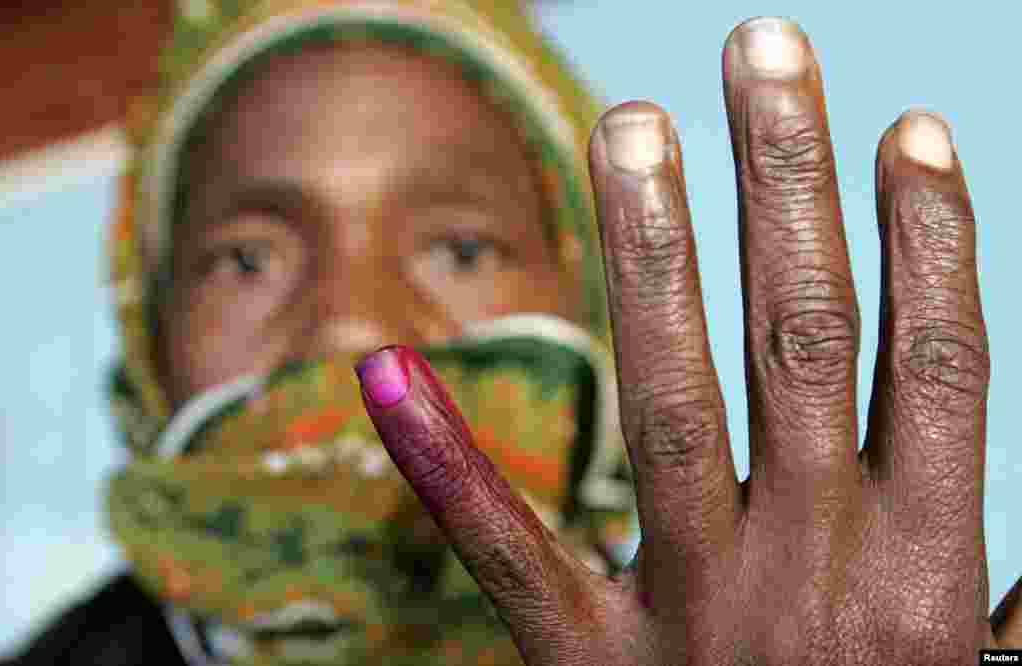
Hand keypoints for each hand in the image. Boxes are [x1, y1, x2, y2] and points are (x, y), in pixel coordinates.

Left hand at [356, 16, 1021, 663]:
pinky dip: (441, 461)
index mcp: (922, 576)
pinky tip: (386, 370)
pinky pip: (506, 552)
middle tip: (764, 49)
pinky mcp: (586, 662)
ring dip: (651, 248)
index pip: (933, 362)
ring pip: (671, 395)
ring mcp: (689, 611)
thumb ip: (997, 600)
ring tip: (635, 123)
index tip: (904, 127)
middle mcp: (809, 569)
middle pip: (801, 336)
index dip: (926, 239)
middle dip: (785, 183)